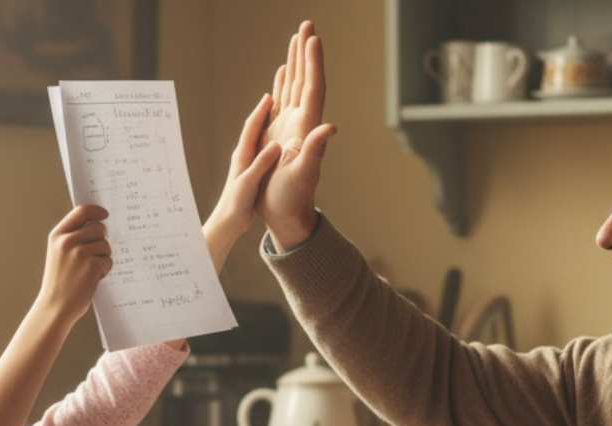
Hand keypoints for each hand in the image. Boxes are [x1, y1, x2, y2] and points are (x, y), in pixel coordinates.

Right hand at [37, 204, 111, 325]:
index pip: (81, 211)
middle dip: (102, 240)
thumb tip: (97, 225)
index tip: (105, 214)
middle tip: (96, 254)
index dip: (96, 210)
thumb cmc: (59, 282)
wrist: (55, 306)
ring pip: (105, 245)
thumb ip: (72, 237)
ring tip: (90, 270)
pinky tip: (93, 278)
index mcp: (57, 235)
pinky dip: (105, 270)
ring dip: (103, 257)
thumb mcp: (58, 254)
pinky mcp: (92, 266)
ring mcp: (80, 253)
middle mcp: (67, 241)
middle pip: (98, 228)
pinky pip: (109, 260)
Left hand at [203, 94, 281, 272]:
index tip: (269, 97)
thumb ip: (261, 164)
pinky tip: (276, 144)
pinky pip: (262, 153)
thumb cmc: (235, 204)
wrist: (227, 222)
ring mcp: (246, 165)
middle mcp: (243, 157)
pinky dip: (269, 143)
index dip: (260, 111)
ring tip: (277, 115)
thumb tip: (275, 145)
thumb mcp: (249, 182)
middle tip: (274, 98)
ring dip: (266, 126)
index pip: (251, 128)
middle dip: (263, 113)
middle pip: (254, 129)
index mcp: (241, 156)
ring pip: (258, 140)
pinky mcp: (251, 174)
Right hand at [257, 20, 335, 250]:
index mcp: (307, 128)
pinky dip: (283, 82)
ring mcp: (292, 127)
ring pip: (295, 86)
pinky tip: (282, 72)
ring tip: (297, 38)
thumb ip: (315, 151)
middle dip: (306, 52)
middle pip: (306, 80)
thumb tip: (331, 128)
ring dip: (296, 62)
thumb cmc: (293, 200)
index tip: (313, 38)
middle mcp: (303, 123)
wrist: (287, 215)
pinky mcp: (280, 134)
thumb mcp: (303, 176)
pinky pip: (283, 101)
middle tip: (307, 24)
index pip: (313, 88)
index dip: (313, 63)